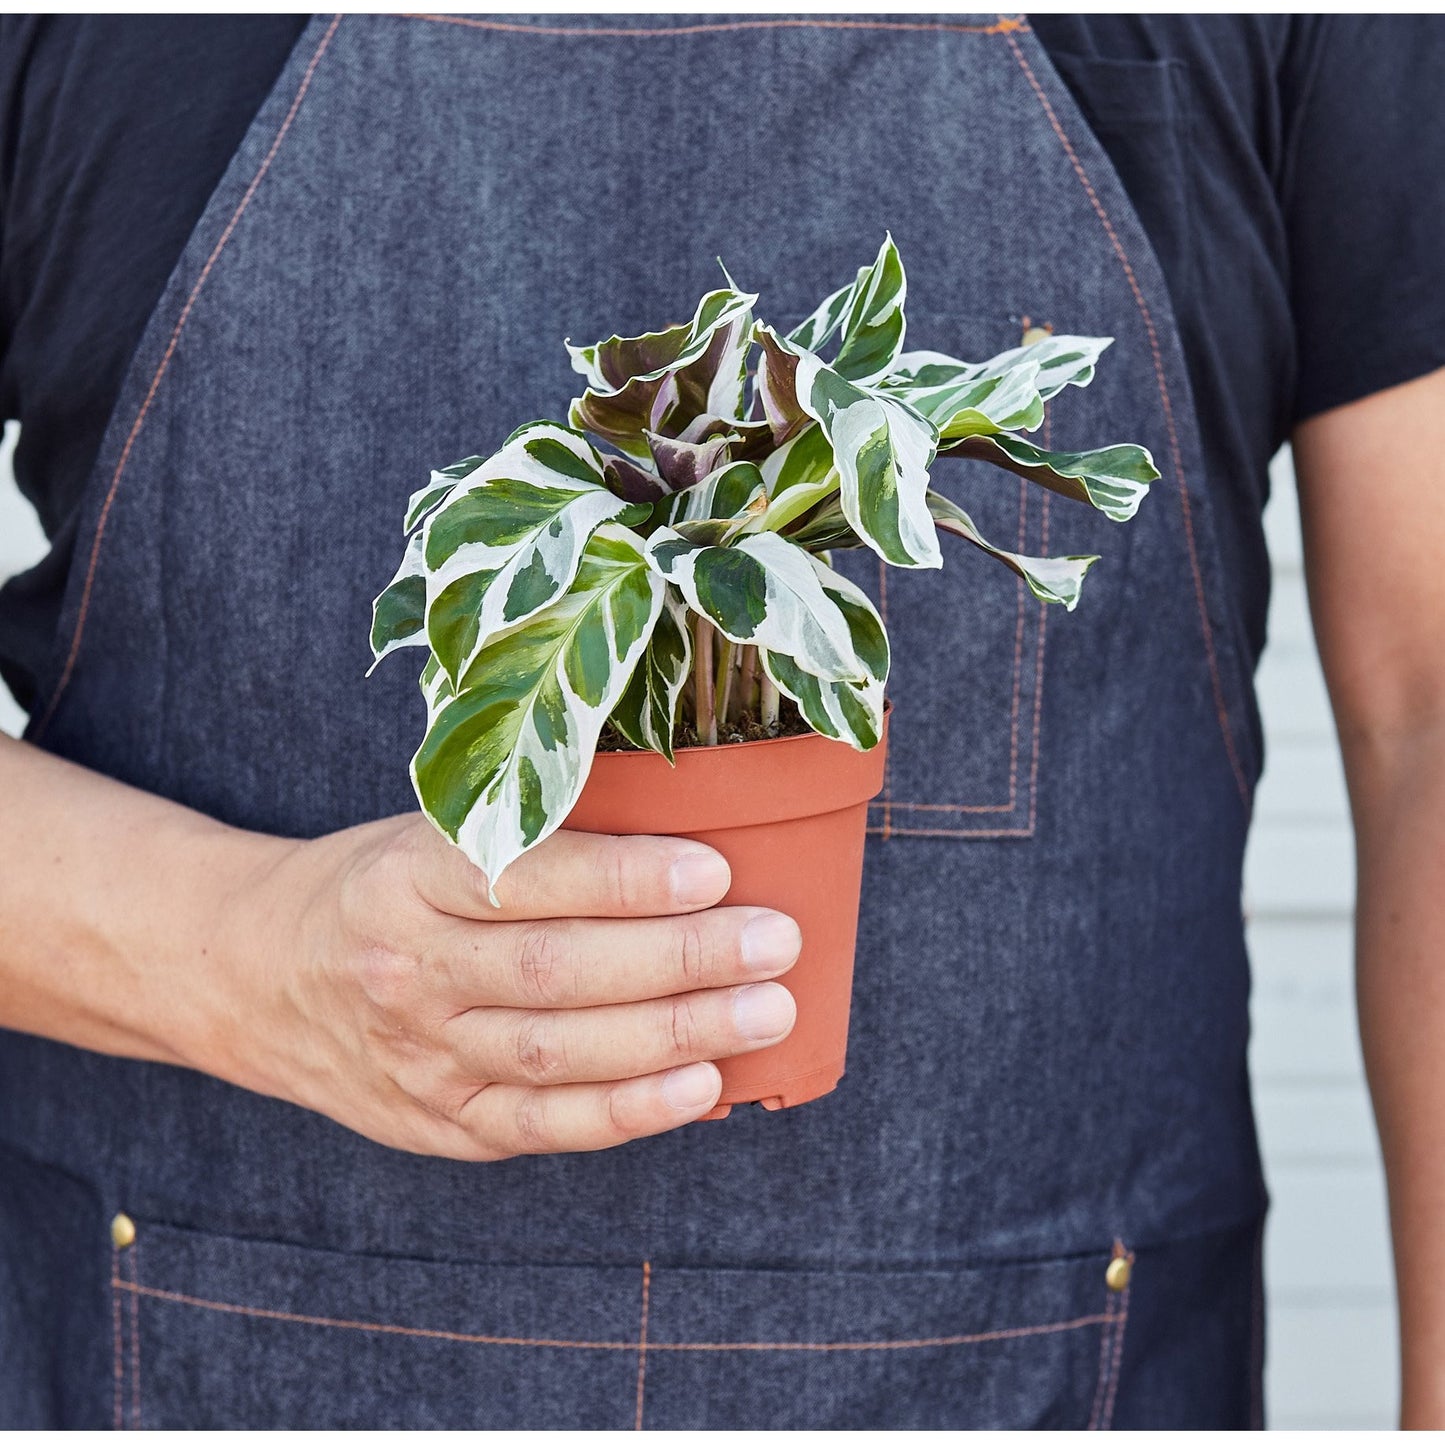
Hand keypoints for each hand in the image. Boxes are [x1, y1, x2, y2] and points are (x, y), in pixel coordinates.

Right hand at [211, 815, 799, 1159]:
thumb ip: (533, 836)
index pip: (528, 878)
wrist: (259, 975)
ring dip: (675, 1035)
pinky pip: (540, 1125)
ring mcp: (420, 1054)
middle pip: (556, 970)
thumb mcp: (431, 832)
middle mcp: (408, 966)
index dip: (626, 879)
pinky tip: (701, 1088)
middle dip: (679, 958)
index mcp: (408, 874)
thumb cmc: (385, 885)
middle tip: (775, 942)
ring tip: (766, 1011)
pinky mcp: (439, 1120)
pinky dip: (627, 1112)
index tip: (717, 871)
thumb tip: (692, 826)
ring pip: (558, 1051)